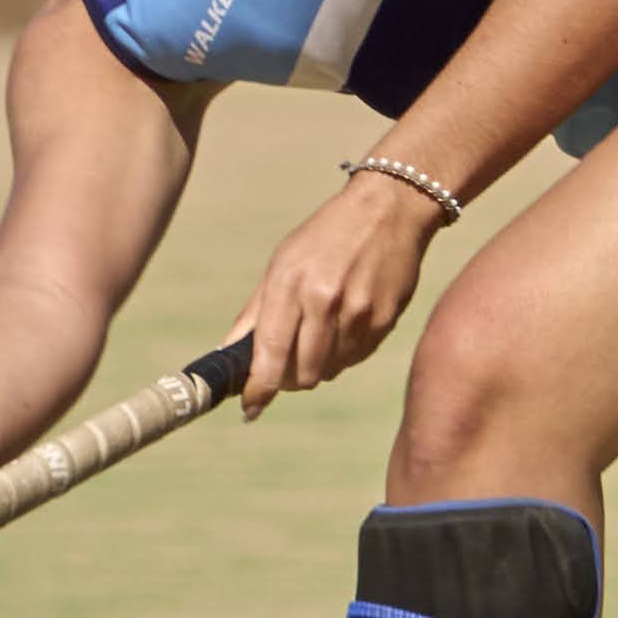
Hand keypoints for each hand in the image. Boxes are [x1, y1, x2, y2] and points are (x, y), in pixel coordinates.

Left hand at [233, 172, 442, 413]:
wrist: (388, 210)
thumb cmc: (326, 235)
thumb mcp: (282, 262)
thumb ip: (256, 312)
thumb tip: (229, 352)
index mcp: (292, 284)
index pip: (271, 353)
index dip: (259, 388)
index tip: (250, 407)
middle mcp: (325, 301)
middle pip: (303, 375)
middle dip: (289, 379)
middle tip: (286, 366)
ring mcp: (359, 313)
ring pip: (330, 371)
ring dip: (318, 366)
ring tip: (319, 333)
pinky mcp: (385, 321)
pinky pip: (355, 359)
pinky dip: (343, 354)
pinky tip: (344, 325)